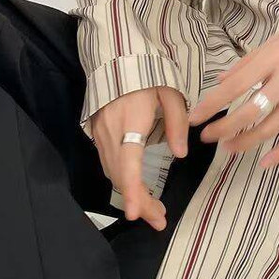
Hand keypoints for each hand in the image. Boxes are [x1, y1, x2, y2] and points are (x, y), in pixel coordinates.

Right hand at [90, 85, 189, 229]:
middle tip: (159, 220)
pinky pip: (109, 165)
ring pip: (113, 173)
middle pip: (121, 176)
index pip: (129, 162)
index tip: (136, 213)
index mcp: (131, 120)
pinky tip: (138, 189)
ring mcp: (101, 134)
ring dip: (132, 194)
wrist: (116, 58)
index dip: (132, 189)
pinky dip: (123, 181)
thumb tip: (180, 154)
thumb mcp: (171, 93)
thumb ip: (177, 123)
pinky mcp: (98, 134)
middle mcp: (111, 132)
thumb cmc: (148, 74)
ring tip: (154, 211)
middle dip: (139, 202)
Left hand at [187, 26, 278, 167]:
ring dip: (245, 141)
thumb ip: (246, 64)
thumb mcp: (272, 43)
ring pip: (270, 128)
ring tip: (228, 147)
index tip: (195, 118)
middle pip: (250, 111)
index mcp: (273, 61)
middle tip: (207, 136)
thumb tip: (220, 83)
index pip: (235, 87)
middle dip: (224, 127)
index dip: (212, 104)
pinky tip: (264, 162)